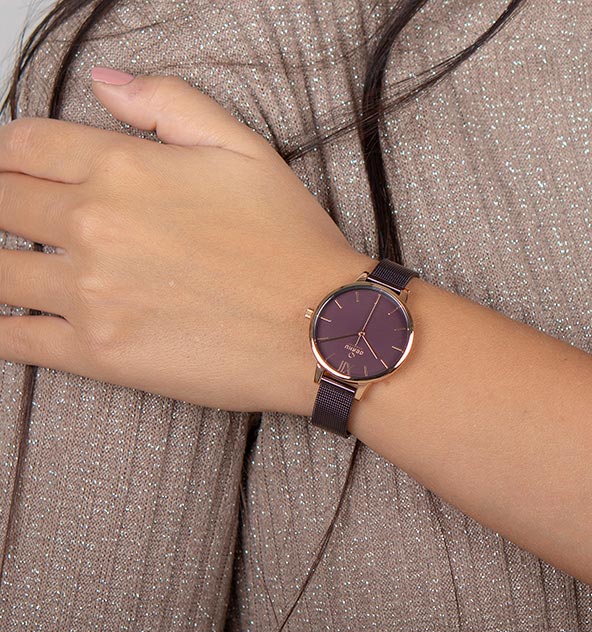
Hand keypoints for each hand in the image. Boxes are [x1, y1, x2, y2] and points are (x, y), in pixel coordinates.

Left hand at [0, 69, 376, 413]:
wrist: (323, 328)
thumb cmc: (292, 246)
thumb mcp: (245, 149)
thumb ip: (169, 102)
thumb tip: (105, 82)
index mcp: (124, 167)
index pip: (23, 146)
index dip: (6, 154)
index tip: (6, 168)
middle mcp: (95, 225)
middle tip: (7, 217)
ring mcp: (91, 293)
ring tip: (7, 266)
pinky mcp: (99, 353)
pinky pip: (15, 338)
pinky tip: (1, 321)